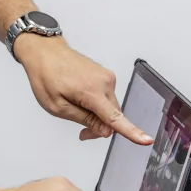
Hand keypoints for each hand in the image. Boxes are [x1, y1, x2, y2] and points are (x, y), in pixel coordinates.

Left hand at [14, 35, 152, 144]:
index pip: (115, 117)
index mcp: (91, 91)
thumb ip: (84, 120)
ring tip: (75, 108)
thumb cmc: (45, 75)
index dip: (131, 132)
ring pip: (110, 107)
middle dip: (99, 127)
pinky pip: (107, 97)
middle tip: (82, 132)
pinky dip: (97, 103)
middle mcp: (104, 82)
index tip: (146, 140)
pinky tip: (81, 98)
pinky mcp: (106, 75)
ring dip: (98, 115)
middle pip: (113, 116)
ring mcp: (107, 77)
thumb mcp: (57, 106)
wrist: (44, 51)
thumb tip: (106, 131)